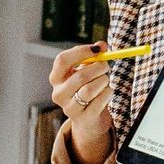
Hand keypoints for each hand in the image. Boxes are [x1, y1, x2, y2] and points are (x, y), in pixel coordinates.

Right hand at [49, 42, 115, 163]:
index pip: (62, 60)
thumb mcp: (86, 70)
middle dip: (98, 68)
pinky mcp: (83, 118)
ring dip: (103, 81)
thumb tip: (101, 45)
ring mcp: (69, 108)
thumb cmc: (87, 88)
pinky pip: (99, 101)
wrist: (89, 118)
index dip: (81, 51)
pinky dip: (107, 93)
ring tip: (105, 80)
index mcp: (56, 78)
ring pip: (90, 90)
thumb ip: (93, 55)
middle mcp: (58, 93)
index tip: (98, 49)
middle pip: (80, 76)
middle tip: (107, 66)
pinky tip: (107, 92)